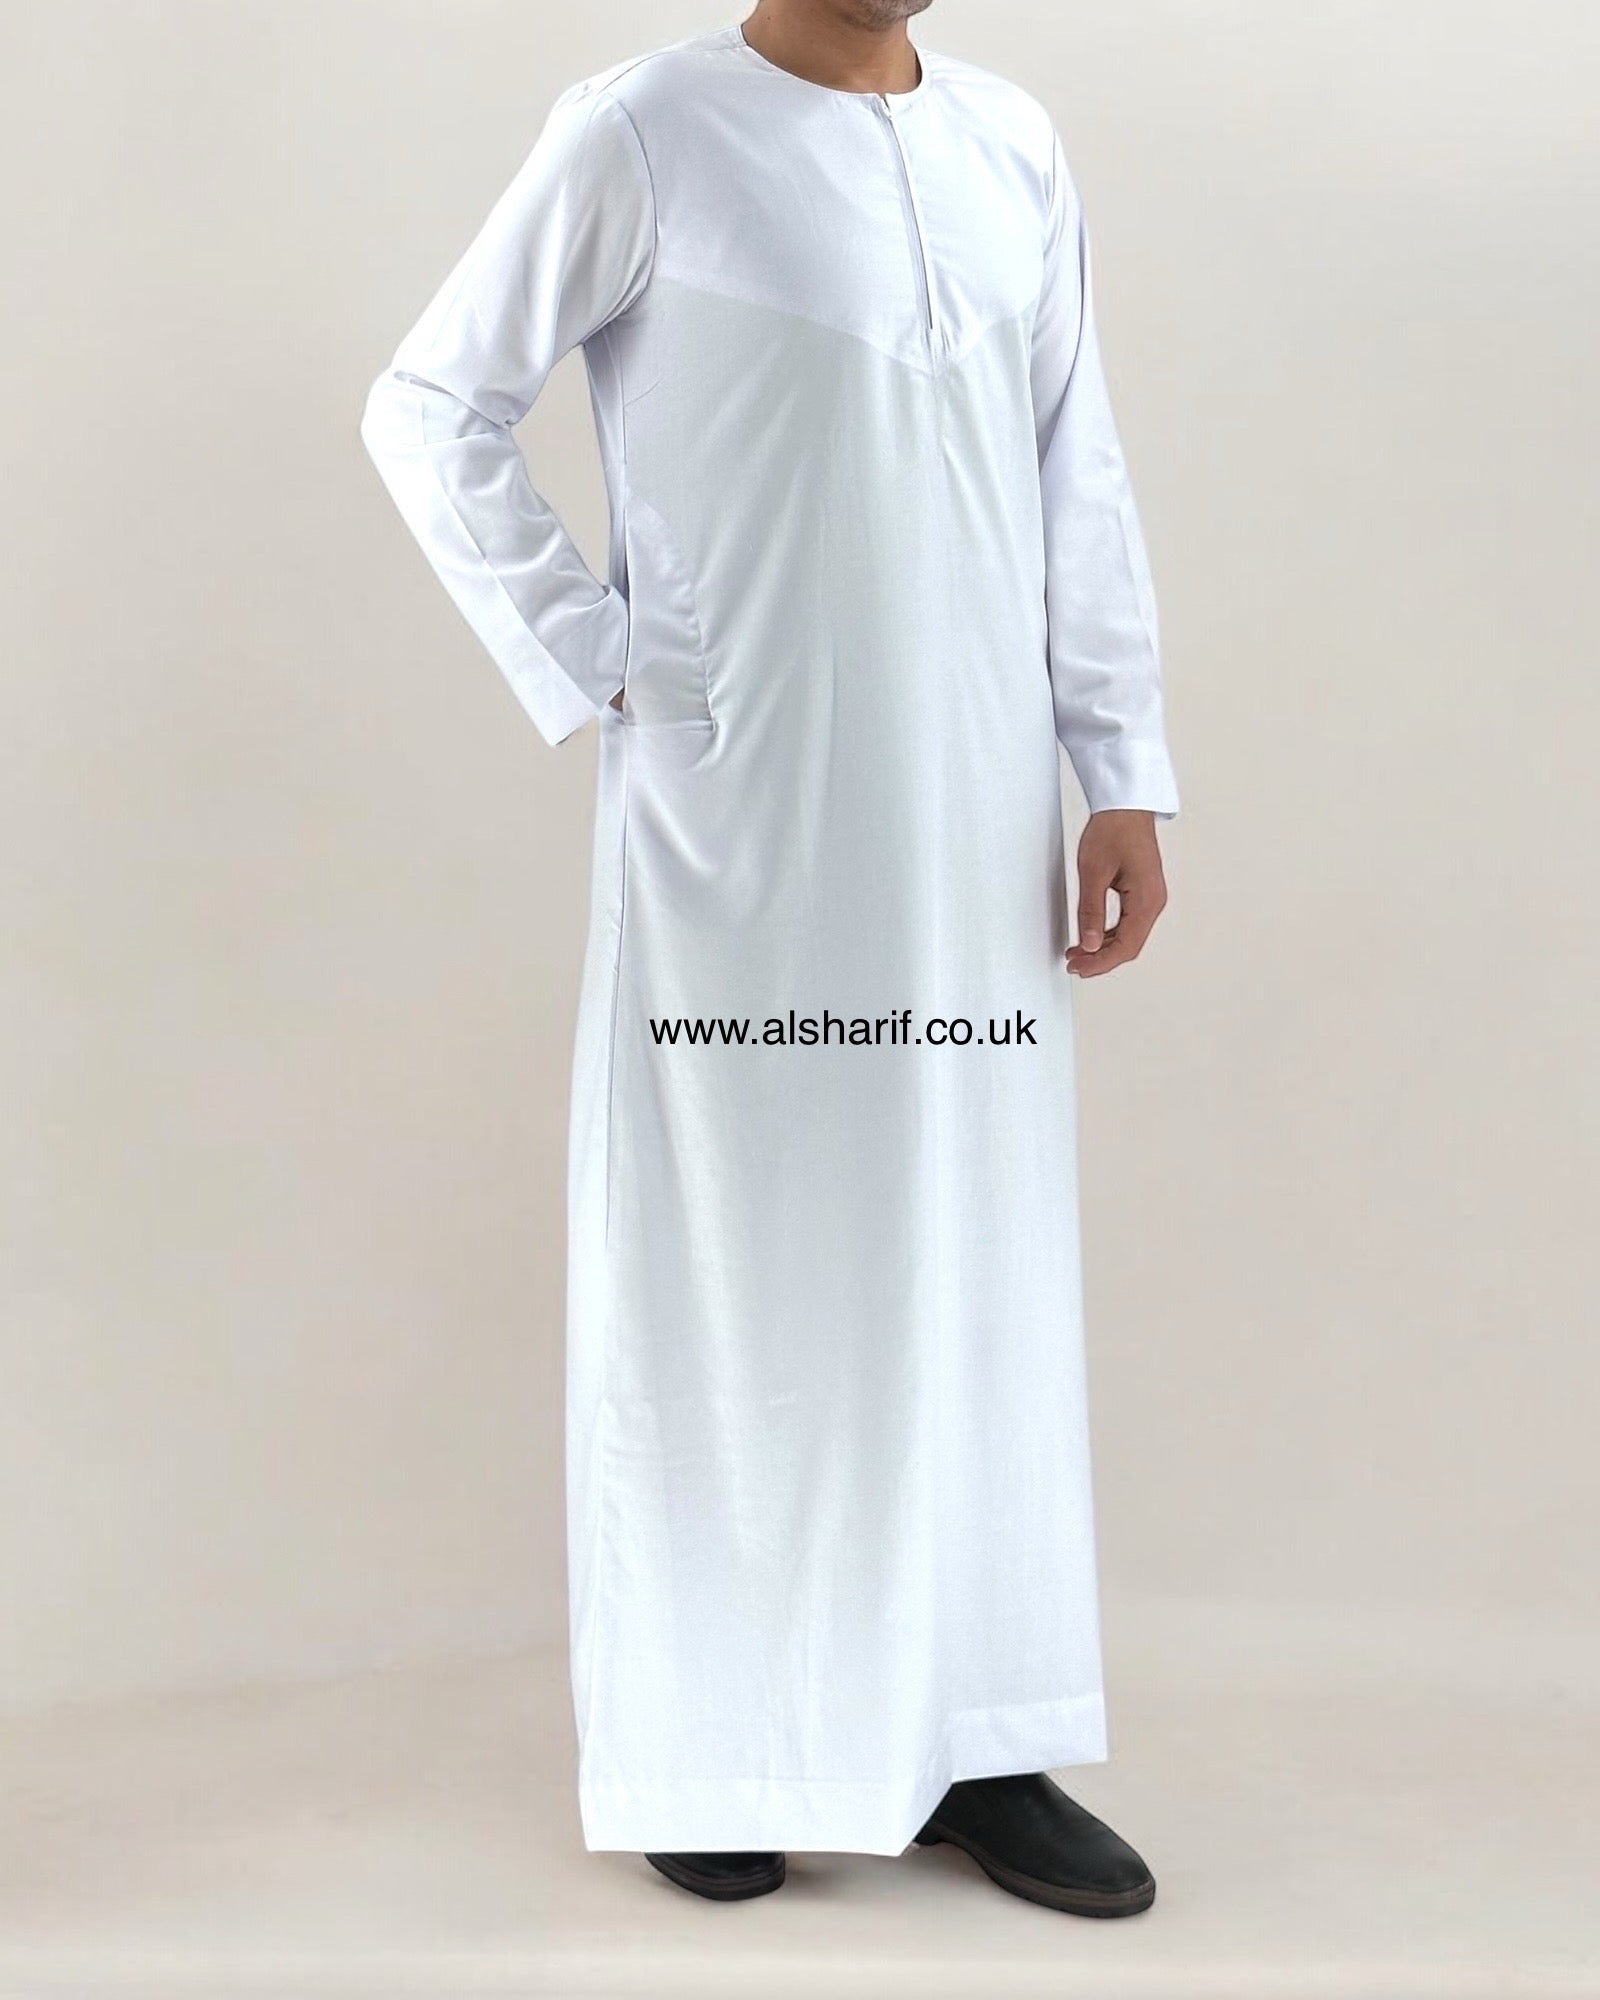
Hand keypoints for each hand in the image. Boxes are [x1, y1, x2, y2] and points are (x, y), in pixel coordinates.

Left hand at [1066, 809, 1166, 977]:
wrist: (1124, 807)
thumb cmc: (1114, 830)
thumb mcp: (1093, 872)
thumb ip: (1090, 911)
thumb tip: (1088, 943)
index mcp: (1146, 900)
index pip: (1125, 946)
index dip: (1100, 962)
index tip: (1079, 968)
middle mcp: (1154, 902)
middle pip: (1129, 946)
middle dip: (1101, 959)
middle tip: (1075, 964)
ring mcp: (1150, 898)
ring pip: (1129, 936)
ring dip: (1104, 948)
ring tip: (1078, 953)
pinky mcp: (1142, 892)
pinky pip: (1128, 923)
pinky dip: (1109, 934)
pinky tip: (1091, 937)